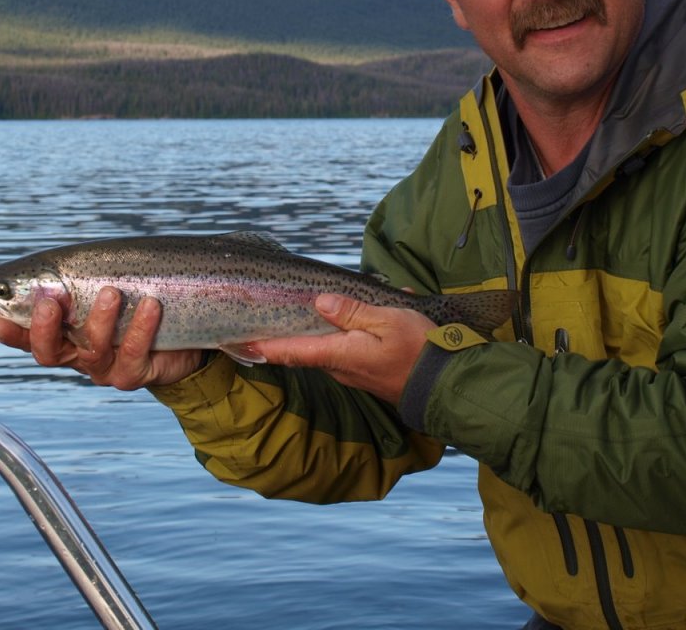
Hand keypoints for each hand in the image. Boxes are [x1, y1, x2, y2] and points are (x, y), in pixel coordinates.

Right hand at [0, 286, 203, 390]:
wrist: (185, 325)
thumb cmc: (137, 296)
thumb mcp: (105, 283)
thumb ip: (78, 277)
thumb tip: (53, 263)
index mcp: (64, 333)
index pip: (27, 336)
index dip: (10, 332)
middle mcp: (79, 354)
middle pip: (50, 353)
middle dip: (44, 329)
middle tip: (50, 302)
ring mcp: (107, 367)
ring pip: (94, 352)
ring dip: (100, 320)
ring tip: (112, 293)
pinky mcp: (137, 373)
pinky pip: (134, 354)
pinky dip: (141, 328)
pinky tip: (150, 305)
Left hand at [250, 294, 432, 405]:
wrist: (447, 385)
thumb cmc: (418, 351)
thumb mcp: (387, 320)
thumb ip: (352, 311)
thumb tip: (320, 302)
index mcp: (339, 354)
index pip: (291, 350)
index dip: (263, 347)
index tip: (238, 342)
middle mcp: (340, 367)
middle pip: (306, 346)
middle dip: (290, 329)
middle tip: (268, 312)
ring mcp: (354, 372)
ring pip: (330, 344)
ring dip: (329, 324)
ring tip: (330, 300)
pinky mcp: (369, 371)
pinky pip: (351, 347)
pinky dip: (354, 329)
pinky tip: (375, 310)